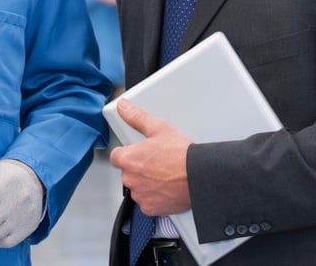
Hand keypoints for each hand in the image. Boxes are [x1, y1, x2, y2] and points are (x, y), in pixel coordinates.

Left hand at [108, 99, 192, 215]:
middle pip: (127, 172)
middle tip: (156, 162)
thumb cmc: (181, 155)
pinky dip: (154, 196)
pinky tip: (166, 187)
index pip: (116, 156)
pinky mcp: (150, 209)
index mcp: (128, 159)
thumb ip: (137, 117)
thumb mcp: (159, 128)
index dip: (128, 153)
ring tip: (164, 174)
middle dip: (138, 168)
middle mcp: (131, 179)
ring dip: (146, 182)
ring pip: (137, 187)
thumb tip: (124, 107)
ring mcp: (140, 195)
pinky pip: (147, 202)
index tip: (138, 152)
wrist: (199, 177)